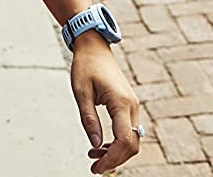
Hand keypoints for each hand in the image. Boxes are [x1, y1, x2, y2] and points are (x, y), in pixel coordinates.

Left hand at [70, 35, 141, 173]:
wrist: (94, 47)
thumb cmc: (85, 66)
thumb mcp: (80, 92)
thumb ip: (88, 119)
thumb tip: (95, 144)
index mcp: (121, 102)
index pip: (124, 140)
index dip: (112, 158)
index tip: (96, 168)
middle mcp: (132, 105)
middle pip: (132, 144)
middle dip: (115, 159)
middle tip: (94, 167)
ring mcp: (132, 105)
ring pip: (132, 139)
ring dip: (116, 152)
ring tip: (93, 156)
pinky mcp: (128, 105)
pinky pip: (128, 130)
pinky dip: (117, 142)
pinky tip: (100, 145)